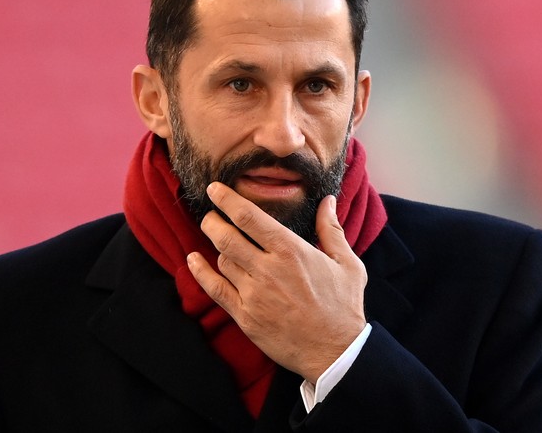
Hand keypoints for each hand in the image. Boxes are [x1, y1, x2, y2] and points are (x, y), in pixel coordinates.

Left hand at [187, 182, 367, 382]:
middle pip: (226, 236)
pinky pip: (214, 289)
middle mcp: (267, 269)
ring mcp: (253, 294)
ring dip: (216, 247)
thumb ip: (331, 230)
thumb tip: (327, 201)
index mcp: (291, 251)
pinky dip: (200, 272)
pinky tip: (193, 260)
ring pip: (222, 260)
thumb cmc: (343, 306)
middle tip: (209, 214)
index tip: (214, 189)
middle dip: (212, 221)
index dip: (226, 199)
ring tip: (218, 240)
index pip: (249, 217)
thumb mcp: (347, 264)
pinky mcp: (245, 316)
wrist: (335, 351)